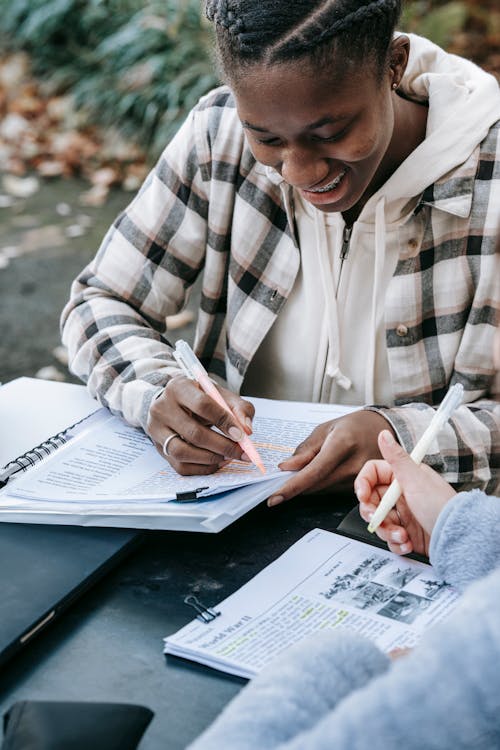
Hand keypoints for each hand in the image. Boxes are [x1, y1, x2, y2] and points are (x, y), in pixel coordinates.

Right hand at [147, 376, 254, 474]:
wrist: (175, 404)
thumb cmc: (201, 399)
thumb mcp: (221, 395)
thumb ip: (239, 408)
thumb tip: (247, 430)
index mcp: (179, 387)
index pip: (203, 405)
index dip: (224, 421)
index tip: (241, 435)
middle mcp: (162, 408)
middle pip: (194, 433)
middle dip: (222, 446)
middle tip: (240, 452)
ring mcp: (157, 429)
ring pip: (182, 452)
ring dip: (210, 458)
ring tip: (227, 457)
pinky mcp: (158, 448)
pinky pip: (179, 466)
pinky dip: (201, 469)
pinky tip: (215, 462)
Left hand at [267, 410, 393, 506]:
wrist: (382, 430)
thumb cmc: (353, 426)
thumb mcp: (326, 429)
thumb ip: (305, 450)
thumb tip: (287, 467)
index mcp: (343, 444)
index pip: (314, 472)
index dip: (292, 486)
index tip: (275, 497)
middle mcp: (354, 464)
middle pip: (316, 485)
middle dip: (295, 485)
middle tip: (281, 480)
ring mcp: (360, 478)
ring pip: (322, 490)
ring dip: (308, 485)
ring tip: (310, 467)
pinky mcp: (361, 487)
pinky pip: (332, 491)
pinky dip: (321, 484)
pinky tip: (323, 472)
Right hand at [354, 430, 456, 555]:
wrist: (458, 537)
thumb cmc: (441, 506)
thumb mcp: (416, 480)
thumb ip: (396, 458)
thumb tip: (383, 435)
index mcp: (402, 477)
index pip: (372, 475)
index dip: (363, 484)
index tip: (363, 496)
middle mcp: (400, 495)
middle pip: (371, 501)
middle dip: (373, 513)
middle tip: (377, 519)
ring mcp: (403, 515)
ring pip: (379, 521)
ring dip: (387, 531)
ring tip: (402, 535)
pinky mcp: (406, 533)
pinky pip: (390, 538)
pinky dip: (396, 543)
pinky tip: (407, 542)